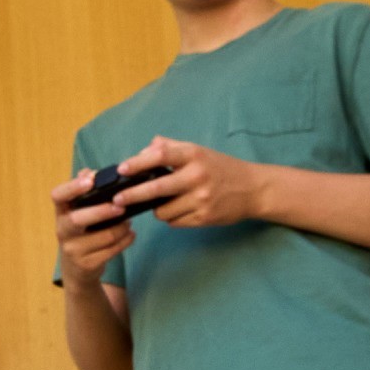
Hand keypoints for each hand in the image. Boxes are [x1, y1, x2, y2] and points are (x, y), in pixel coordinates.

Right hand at [50, 167, 131, 285]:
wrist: (76, 270)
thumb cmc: (82, 234)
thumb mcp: (78, 213)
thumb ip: (85, 192)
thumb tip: (91, 172)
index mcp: (61, 213)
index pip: (58, 196)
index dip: (72, 187)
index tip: (90, 181)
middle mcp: (63, 231)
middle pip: (78, 219)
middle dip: (102, 212)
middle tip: (121, 207)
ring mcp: (73, 250)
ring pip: (104, 236)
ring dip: (122, 228)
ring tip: (129, 223)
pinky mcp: (87, 264)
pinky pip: (112, 250)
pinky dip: (126, 241)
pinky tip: (130, 235)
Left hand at [119, 137, 265, 227]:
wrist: (253, 189)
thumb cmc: (220, 168)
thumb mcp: (199, 151)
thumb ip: (171, 148)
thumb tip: (145, 149)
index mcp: (194, 156)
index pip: (161, 156)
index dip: (138, 163)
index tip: (122, 169)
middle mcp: (197, 176)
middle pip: (156, 188)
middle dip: (132, 195)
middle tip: (116, 200)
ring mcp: (200, 199)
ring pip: (162, 211)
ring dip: (158, 209)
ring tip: (168, 202)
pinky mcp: (203, 217)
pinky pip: (174, 221)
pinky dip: (172, 217)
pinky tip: (182, 210)